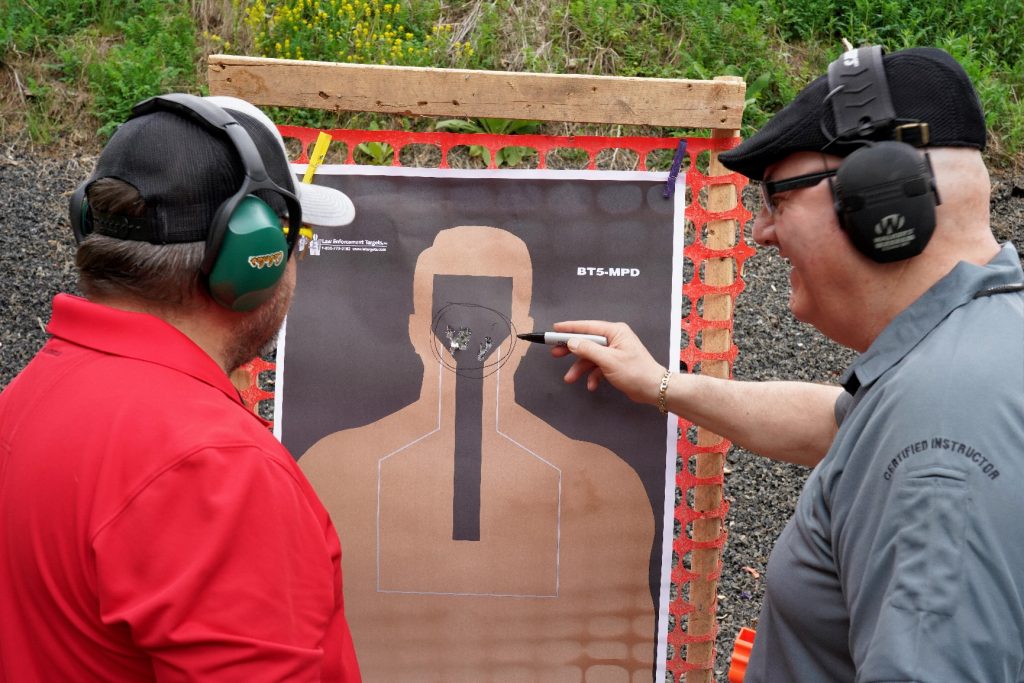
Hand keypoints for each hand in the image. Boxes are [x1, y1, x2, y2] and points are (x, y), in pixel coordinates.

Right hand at [550, 320, 665, 405]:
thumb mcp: (608, 360)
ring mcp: (614, 352)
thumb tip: (571, 342)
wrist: (653, 389)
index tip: (554, 329)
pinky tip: (591, 386)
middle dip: (571, 350)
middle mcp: (614, 339)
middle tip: (555, 353)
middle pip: (587, 341)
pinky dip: (593, 376)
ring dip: (580, 368)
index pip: (587, 326)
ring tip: (569, 378)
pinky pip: (598, 367)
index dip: (570, 328)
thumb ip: (588, 350)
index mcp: (615, 332)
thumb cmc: (634, 372)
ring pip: (590, 356)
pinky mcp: (615, 364)